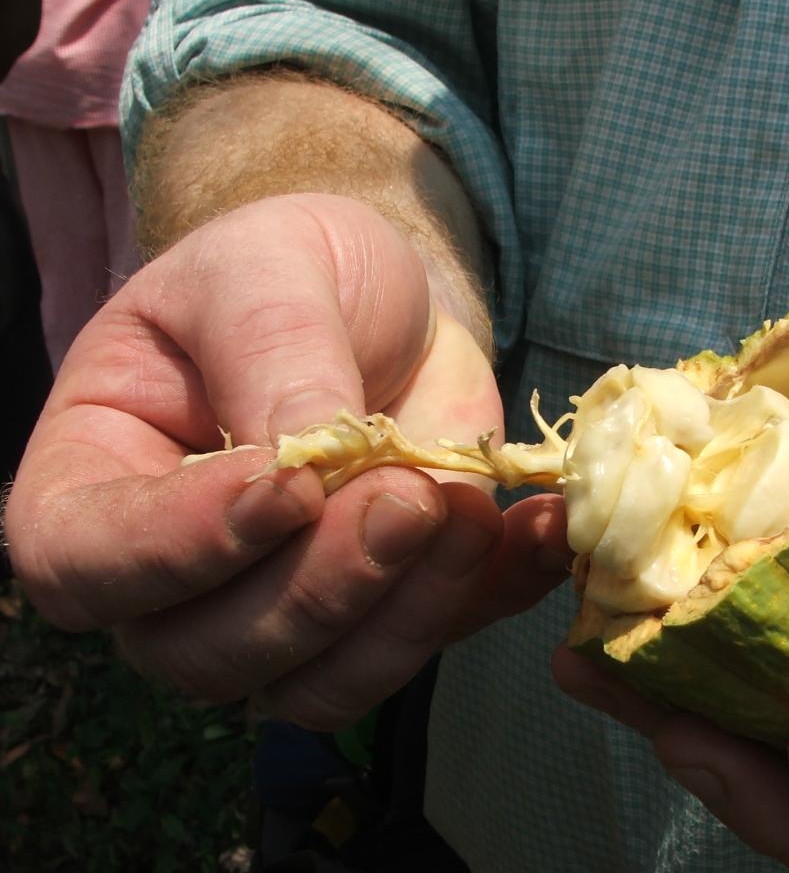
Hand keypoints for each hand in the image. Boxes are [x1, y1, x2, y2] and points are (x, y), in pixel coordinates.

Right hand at [5, 193, 570, 728]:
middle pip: (212, 648)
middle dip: (323, 585)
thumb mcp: (267, 271)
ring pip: (321, 681)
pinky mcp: (382, 613)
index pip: (89, 561)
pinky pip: (427, 646)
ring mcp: (275, 612)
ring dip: (408, 613)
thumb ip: (273, 353)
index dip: (183, 547)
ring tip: (471, 512)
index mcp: (94, 479)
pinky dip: (490, 599)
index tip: (288, 488)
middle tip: (408, 494)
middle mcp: (171, 577)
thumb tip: (306, 460)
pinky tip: (536, 532)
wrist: (379, 302)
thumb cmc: (286, 272)